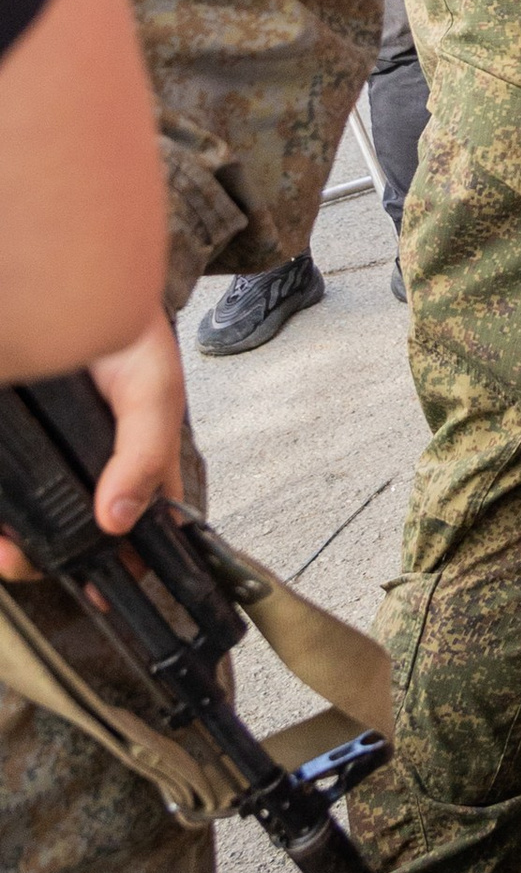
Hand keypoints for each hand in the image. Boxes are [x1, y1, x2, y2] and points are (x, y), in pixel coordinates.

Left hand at [0, 308, 186, 582]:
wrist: (69, 282)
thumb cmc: (124, 330)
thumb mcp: (153, 389)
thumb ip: (145, 452)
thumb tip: (118, 519)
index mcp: (130, 460)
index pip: (135, 525)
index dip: (122, 564)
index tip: (100, 590)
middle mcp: (83, 465)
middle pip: (69, 530)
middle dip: (49, 558)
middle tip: (29, 562)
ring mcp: (39, 458)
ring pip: (25, 520)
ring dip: (12, 546)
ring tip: (5, 552)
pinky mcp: (10, 452)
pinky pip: (4, 495)